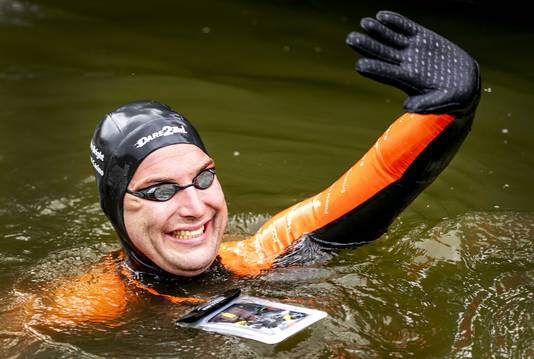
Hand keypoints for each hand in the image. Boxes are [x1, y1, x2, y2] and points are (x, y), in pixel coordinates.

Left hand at [346, 11, 479, 114]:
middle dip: (367, 46)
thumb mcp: (441, 103)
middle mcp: (406, 64)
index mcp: (407, 81)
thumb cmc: (453, 99)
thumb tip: (406, 106)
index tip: (359, 65)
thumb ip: (425, 104)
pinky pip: (407, 28)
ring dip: (377, 31)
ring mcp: (413, 50)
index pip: (385, 74)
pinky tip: (382, 16)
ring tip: (364, 22)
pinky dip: (396, 21)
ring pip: (391, 38)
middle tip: (351, 38)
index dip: (373, 69)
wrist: (466, 85)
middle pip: (382, 54)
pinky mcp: (424, 39)